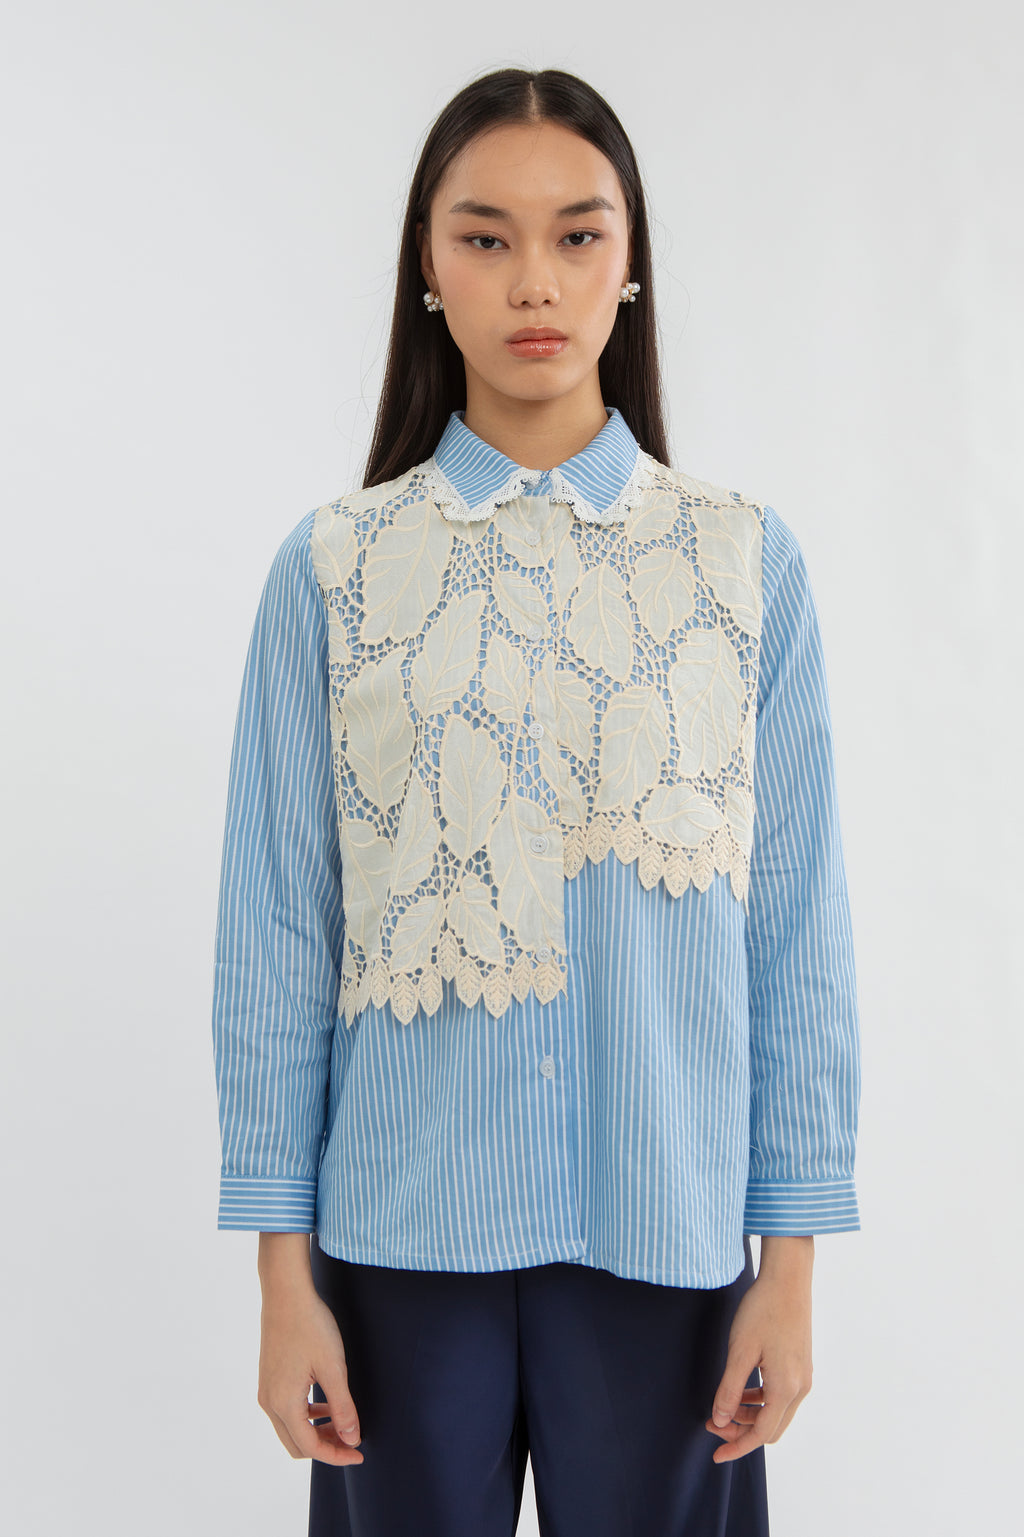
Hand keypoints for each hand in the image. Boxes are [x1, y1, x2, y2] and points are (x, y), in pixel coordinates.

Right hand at [257, 1279, 364, 1465]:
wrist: (285, 1293)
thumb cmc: (310, 1326)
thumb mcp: (333, 1368)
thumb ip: (342, 1407)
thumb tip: (351, 1439)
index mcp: (283, 1403)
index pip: (310, 1447)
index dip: (337, 1455)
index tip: (359, 1453)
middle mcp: (269, 1402)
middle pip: (296, 1445)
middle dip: (325, 1448)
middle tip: (352, 1440)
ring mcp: (267, 1390)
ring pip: (291, 1429)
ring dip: (316, 1432)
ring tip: (343, 1423)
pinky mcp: (269, 1379)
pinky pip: (287, 1412)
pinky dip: (307, 1417)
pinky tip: (326, 1404)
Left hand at [705, 1235, 812, 1463]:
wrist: (788, 1279)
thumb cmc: (763, 1311)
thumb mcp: (740, 1350)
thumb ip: (730, 1389)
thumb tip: (721, 1420)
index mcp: (786, 1388)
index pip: (761, 1434)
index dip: (737, 1447)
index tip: (716, 1455)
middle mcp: (800, 1387)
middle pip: (772, 1428)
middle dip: (742, 1432)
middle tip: (714, 1423)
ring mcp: (804, 1376)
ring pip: (777, 1413)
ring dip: (751, 1416)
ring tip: (724, 1406)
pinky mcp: (801, 1364)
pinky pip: (781, 1396)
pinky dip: (761, 1401)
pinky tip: (742, 1389)